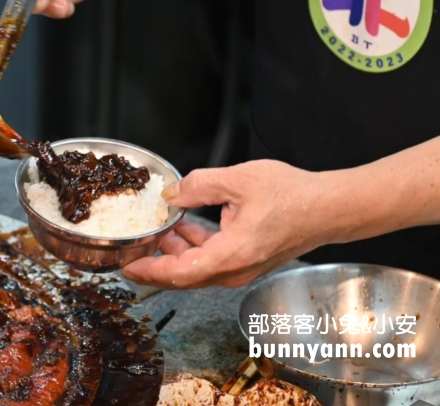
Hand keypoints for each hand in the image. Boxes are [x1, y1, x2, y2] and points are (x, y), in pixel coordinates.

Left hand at [122, 160, 343, 288]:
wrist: (330, 208)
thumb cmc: (292, 195)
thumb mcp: (236, 180)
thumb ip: (197, 186)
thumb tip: (170, 195)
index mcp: (231, 255)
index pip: (179, 273)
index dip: (149, 271)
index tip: (127, 265)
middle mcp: (235, 270)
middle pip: (184, 276)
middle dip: (155, 261)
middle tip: (133, 245)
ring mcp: (243, 270)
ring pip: (197, 269)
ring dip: (175, 251)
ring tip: (159, 228)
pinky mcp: (248, 263)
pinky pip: (211, 262)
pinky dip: (193, 248)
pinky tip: (184, 227)